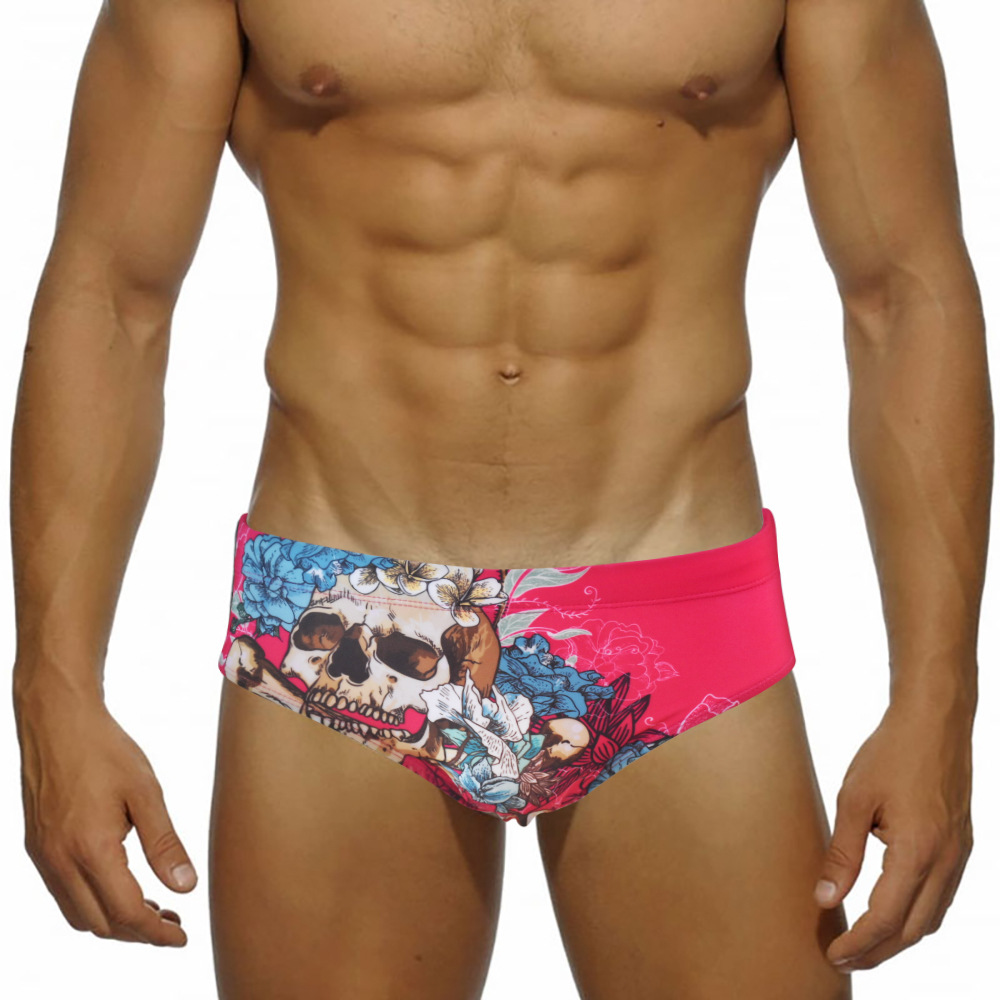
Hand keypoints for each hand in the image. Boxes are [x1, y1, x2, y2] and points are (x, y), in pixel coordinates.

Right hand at [14, 682, 195, 945]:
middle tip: (173, 922)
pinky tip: (120, 885)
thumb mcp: (146, 792)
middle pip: (100, 924)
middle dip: (138, 933)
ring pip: (79, 915)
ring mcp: (44, 857)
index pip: (126, 913)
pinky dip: (93, 903)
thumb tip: (185, 887)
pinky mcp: (38, 847)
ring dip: (115, 921)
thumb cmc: (104, 749)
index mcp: (90, 849)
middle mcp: (60, 861)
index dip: (157, 933)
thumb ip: (164, 843)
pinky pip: (64, 894)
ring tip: (152, 908)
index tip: (182, 936)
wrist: (56, 721)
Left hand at [813, 697, 973, 972]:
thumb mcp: (854, 800)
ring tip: (863, 943)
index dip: (858, 943)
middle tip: (843, 959)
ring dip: (897, 938)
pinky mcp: (960, 846)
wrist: (935, 721)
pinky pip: (940, 897)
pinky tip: (892, 912)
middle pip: (911, 930)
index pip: (885, 918)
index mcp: (918, 852)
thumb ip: (842, 854)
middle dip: (877, 952)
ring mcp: (958, 856)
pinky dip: (915, 915)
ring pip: (930, 918)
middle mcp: (945, 862)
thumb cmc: (891, 753)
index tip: (833, 954)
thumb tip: (825, 898)